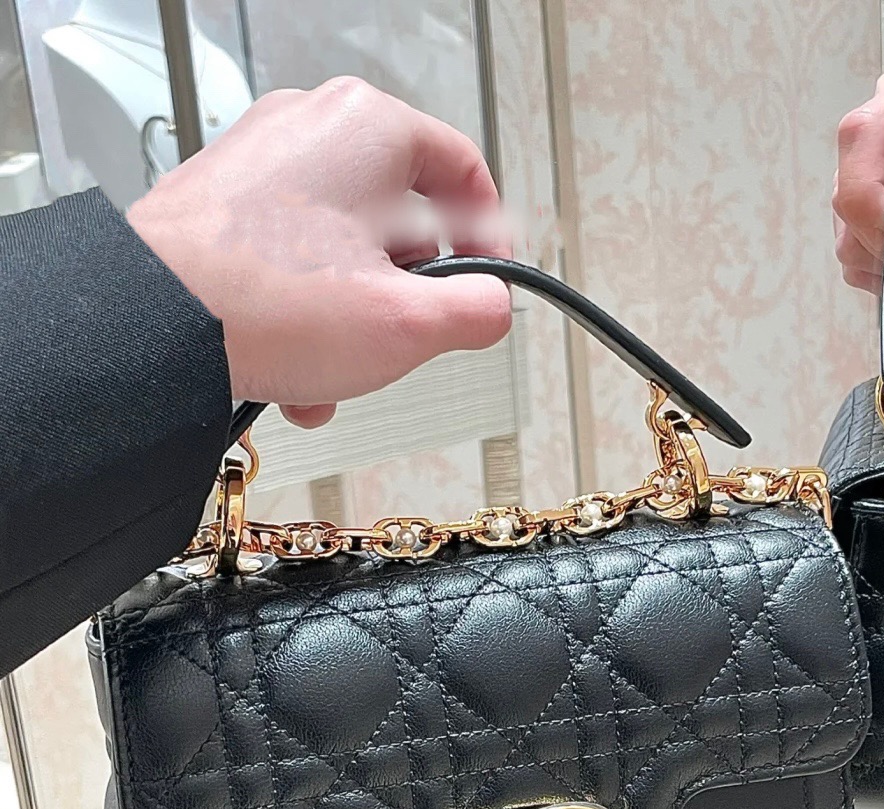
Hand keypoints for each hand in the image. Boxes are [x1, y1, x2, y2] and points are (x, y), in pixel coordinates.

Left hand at [127, 78, 511, 427]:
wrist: (156, 325)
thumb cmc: (264, 302)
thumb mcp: (408, 322)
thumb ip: (477, 311)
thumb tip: (492, 307)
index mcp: (370, 128)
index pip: (465, 172)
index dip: (490, 238)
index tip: (488, 282)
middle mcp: (313, 127)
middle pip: (400, 216)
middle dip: (406, 292)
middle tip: (405, 337)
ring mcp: (261, 162)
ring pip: (343, 246)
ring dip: (354, 316)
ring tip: (339, 369)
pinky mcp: (224, 202)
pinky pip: (291, 258)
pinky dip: (305, 312)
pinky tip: (297, 368)